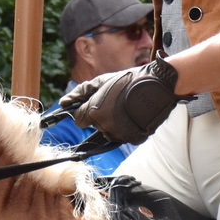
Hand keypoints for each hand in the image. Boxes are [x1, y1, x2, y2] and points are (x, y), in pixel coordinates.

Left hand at [60, 57, 184, 144]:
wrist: (156, 85)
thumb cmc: (127, 81)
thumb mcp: (101, 81)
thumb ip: (80, 92)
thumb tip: (63, 102)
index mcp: (93, 112)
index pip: (78, 120)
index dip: (85, 112)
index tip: (93, 105)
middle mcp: (103, 125)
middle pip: (95, 126)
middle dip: (101, 115)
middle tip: (115, 102)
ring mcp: (118, 134)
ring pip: (108, 132)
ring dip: (114, 123)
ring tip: (126, 108)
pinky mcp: (132, 139)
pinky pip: (124, 136)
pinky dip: (127, 128)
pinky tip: (134, 115)